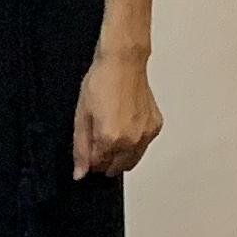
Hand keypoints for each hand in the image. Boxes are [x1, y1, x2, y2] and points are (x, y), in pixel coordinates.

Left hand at [73, 49, 161, 179]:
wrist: (123, 64)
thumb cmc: (101, 83)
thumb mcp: (81, 116)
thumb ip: (81, 148)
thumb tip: (80, 173)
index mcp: (110, 139)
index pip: (98, 166)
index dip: (90, 160)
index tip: (88, 150)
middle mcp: (131, 141)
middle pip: (117, 168)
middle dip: (105, 161)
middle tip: (98, 140)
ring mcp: (146, 135)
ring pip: (132, 160)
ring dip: (120, 155)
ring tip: (111, 131)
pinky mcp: (155, 127)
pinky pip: (143, 146)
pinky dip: (134, 143)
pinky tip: (125, 124)